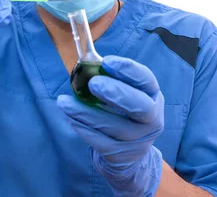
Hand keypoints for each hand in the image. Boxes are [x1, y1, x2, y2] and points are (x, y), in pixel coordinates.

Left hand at [58, 55, 164, 196]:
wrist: (130, 155)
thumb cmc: (123, 113)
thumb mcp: (125, 93)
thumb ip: (110, 77)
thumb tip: (85, 60)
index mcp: (152, 95)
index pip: (146, 80)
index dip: (128, 70)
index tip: (107, 61)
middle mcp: (151, 119)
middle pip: (140, 107)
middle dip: (116, 93)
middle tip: (93, 83)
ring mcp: (137, 140)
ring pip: (113, 126)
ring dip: (85, 112)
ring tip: (64, 102)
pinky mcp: (120, 155)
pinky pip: (99, 141)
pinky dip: (82, 128)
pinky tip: (70, 117)